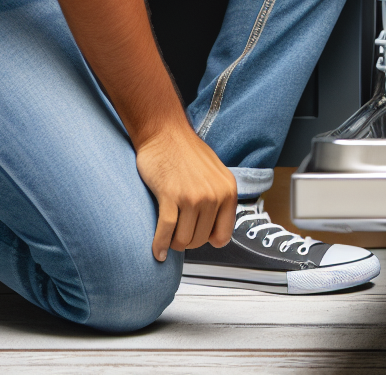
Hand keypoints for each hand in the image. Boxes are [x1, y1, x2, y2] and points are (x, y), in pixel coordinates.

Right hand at [134, 124, 238, 260]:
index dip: (208, 240)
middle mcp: (214, 195)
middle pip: (200, 240)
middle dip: (187, 241)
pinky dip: (160, 245)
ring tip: (168, 236)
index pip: (223, 236)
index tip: (197, 236)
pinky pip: (166, 231)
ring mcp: (192, 196)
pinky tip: (157, 252)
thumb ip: (219, 198)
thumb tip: (216, 232)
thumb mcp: (215, 174)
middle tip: (178, 233)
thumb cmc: (187, 153)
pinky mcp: (170, 196)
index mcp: (228, 191)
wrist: (164, 132)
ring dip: (173, 243)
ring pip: (183, 239)